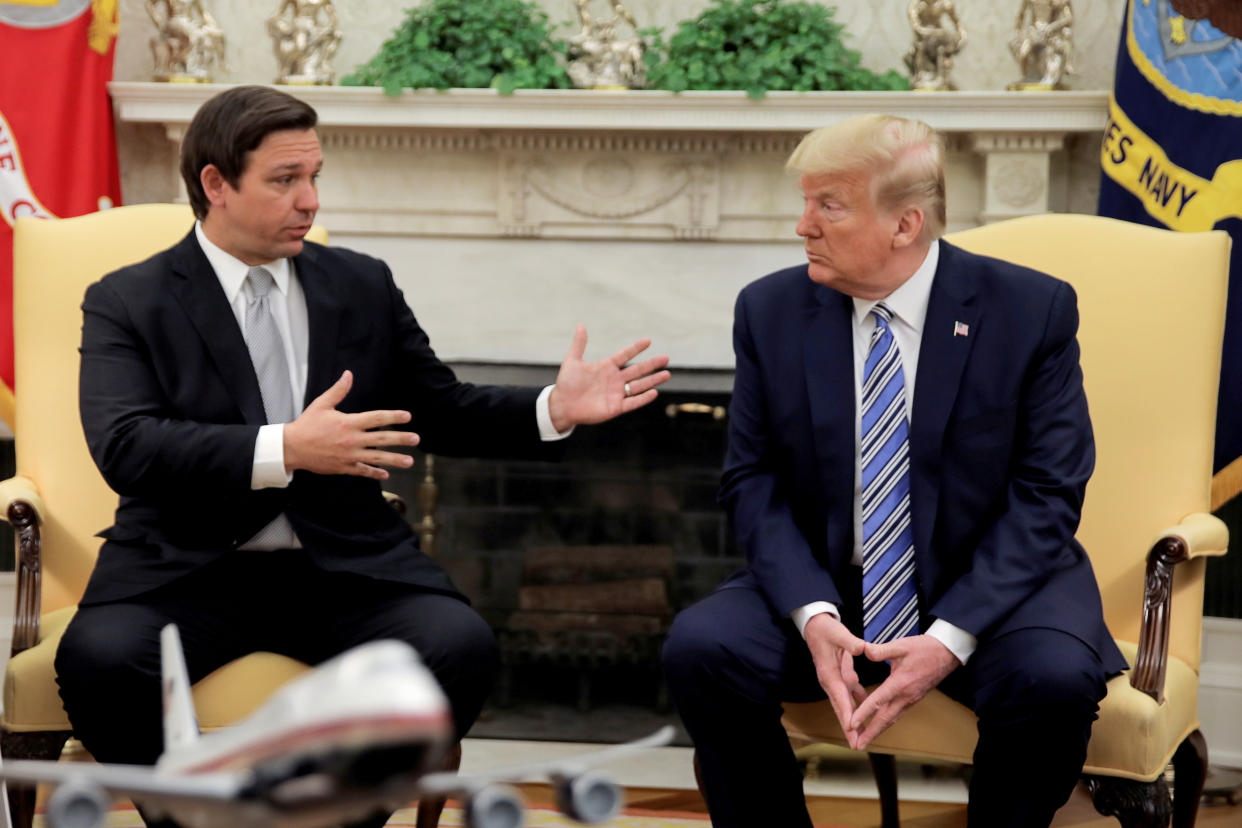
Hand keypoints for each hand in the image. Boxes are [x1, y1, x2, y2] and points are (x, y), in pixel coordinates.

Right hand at [283, 370, 419, 479]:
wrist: (292, 448)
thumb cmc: (307, 424)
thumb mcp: (322, 404)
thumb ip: (338, 391)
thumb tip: (348, 374)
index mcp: (348, 423)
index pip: (376, 418)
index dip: (393, 417)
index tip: (407, 416)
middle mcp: (352, 440)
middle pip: (381, 439)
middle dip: (400, 439)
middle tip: (416, 439)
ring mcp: (349, 455)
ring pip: (376, 458)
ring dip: (394, 460)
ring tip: (410, 461)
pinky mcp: (343, 467)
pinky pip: (362, 471)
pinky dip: (374, 473)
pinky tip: (386, 473)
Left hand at [546, 325, 670, 431]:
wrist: (562, 405)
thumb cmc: (566, 384)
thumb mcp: (572, 361)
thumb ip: (579, 344)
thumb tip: (580, 325)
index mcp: (606, 367)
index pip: (624, 355)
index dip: (635, 348)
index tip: (648, 340)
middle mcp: (614, 379)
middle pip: (637, 370)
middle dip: (651, 364)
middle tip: (666, 357)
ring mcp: (616, 393)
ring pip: (639, 385)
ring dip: (653, 380)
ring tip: (667, 374)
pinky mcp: (615, 407)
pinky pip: (632, 402)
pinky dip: (643, 398)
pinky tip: (654, 392)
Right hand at [803, 613, 867, 747]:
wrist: (815, 625)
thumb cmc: (826, 629)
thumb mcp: (838, 633)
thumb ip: (851, 642)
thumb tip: (863, 649)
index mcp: (829, 673)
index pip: (839, 696)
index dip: (846, 712)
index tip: (852, 729)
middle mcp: (830, 681)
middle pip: (841, 708)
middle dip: (848, 728)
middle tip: (856, 745)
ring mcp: (836, 680)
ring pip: (846, 705)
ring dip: (854, 721)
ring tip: (862, 738)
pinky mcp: (842, 676)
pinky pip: (851, 695)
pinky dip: (859, 705)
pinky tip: (869, 713)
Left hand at [848, 635, 960, 749]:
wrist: (947, 653)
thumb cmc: (924, 649)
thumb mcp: (901, 645)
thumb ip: (881, 650)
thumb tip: (863, 650)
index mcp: (900, 683)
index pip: (877, 701)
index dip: (863, 713)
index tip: (851, 725)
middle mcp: (905, 696)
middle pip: (885, 719)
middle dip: (870, 733)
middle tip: (856, 745)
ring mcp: (910, 700)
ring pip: (891, 719)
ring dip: (877, 731)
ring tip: (864, 741)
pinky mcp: (913, 699)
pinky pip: (897, 714)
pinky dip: (885, 722)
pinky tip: (877, 725)